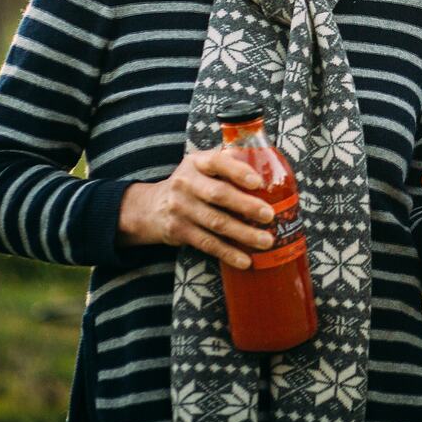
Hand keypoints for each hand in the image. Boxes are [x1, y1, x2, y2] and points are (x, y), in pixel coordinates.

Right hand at [117, 148, 275, 268]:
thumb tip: (265, 161)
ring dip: (243, 233)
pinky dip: (228, 253)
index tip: (258, 182)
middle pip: (219, 195)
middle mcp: (186, 183)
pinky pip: (207, 243)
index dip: (238, 171)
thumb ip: (227, 162)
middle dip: (246, 206)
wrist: (151, 207)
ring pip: (216, 222)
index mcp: (196, 163)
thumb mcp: (201, 165)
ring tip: (266, 240)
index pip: (217, 162)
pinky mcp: (179, 231)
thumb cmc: (191, 183)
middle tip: (269, 215)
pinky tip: (245, 260)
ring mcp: (181, 208)